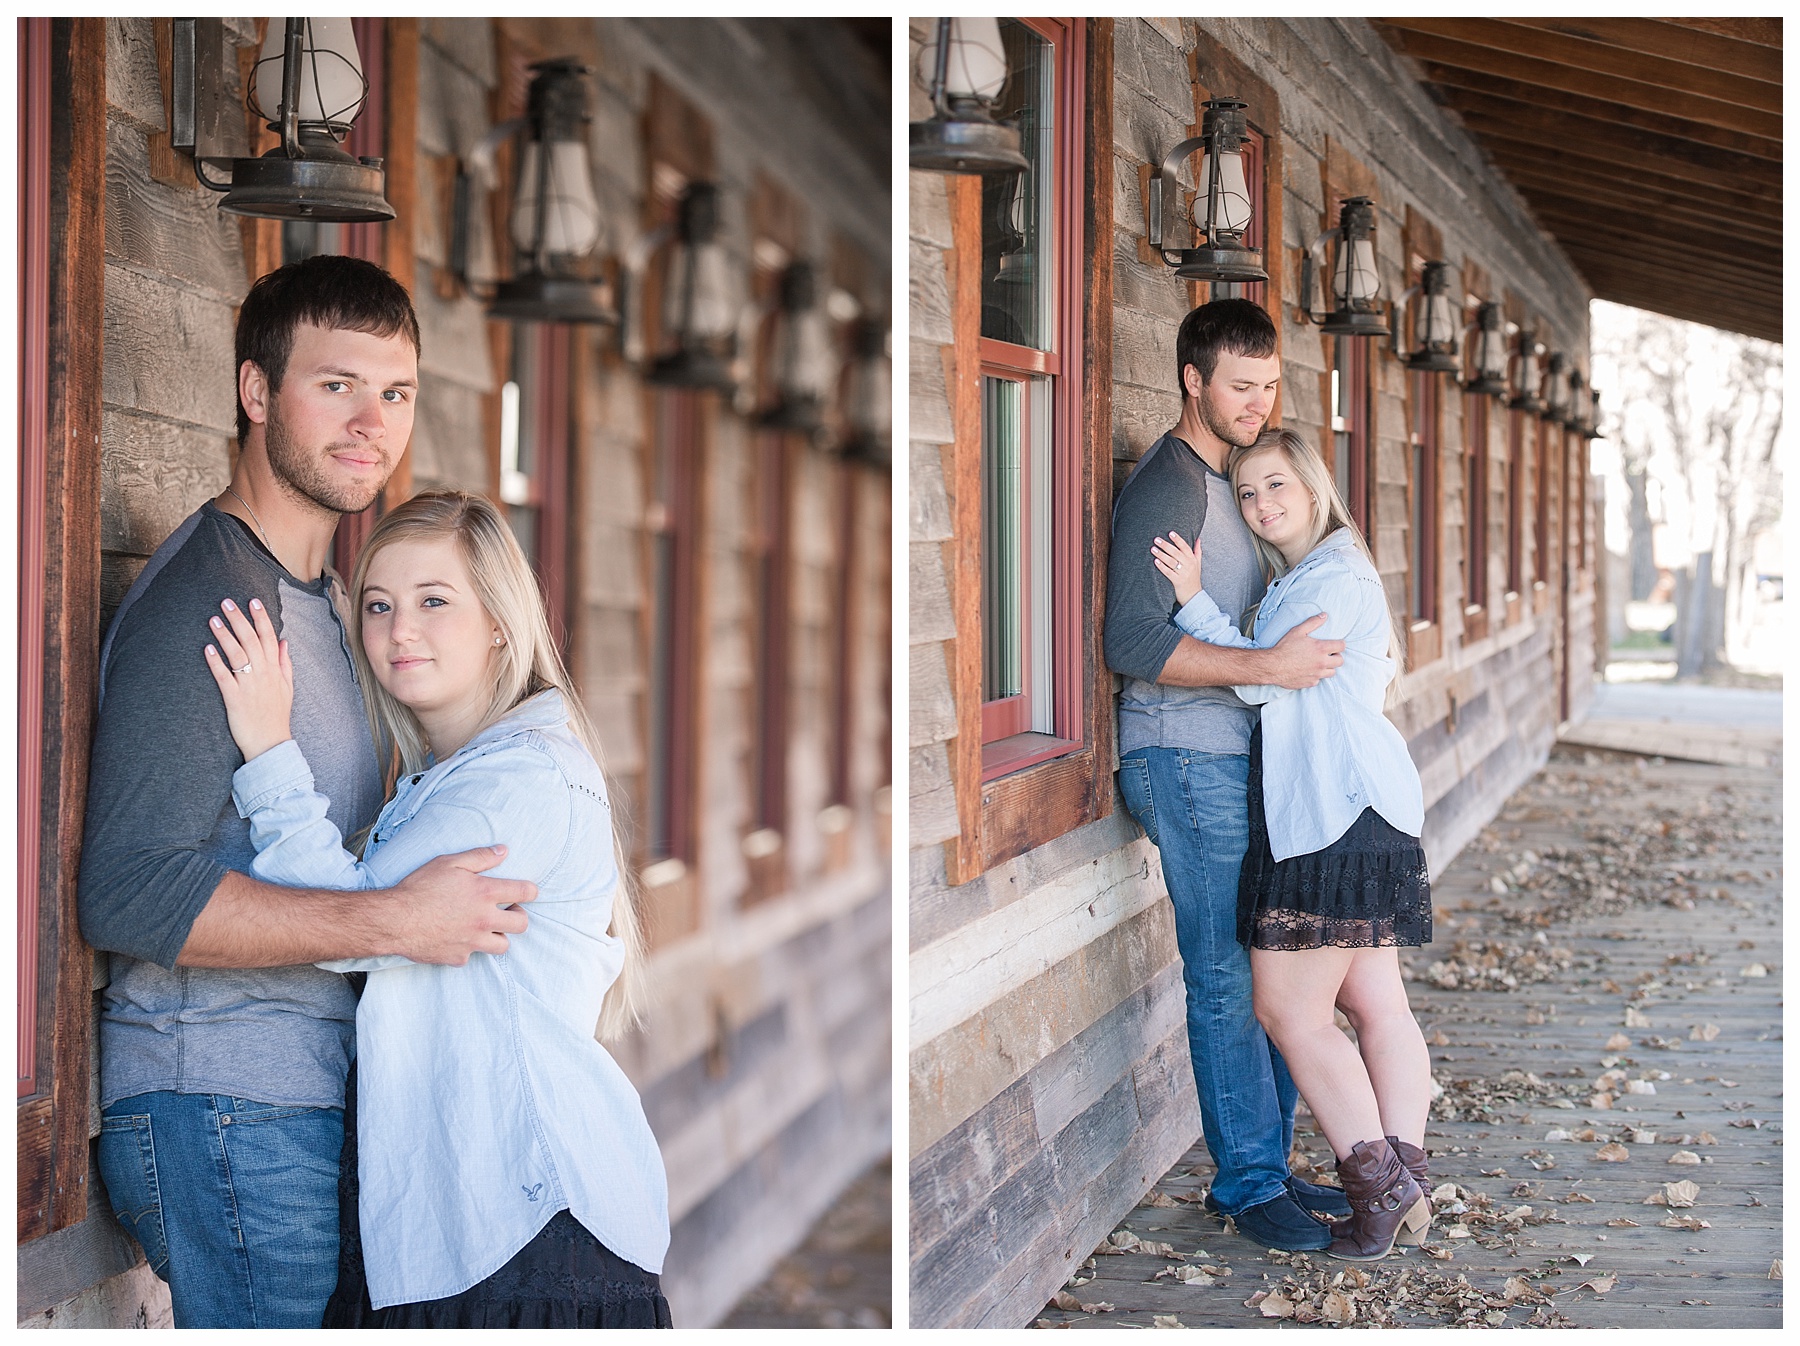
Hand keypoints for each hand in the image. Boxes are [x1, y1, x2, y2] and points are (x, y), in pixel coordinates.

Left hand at [204, 597, 293, 761]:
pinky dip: (216, 662)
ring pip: (237, 655)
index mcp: (275, 670)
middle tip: (226, 602)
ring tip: (214, 619)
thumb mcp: (287, 687)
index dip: (261, 619)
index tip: (253, 602)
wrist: (270, 743)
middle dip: (239, 620)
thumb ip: (285, 663)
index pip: (270, 638)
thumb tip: (284, 641)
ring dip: (225, 636)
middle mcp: (263, 674)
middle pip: (251, 641)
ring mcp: (249, 686)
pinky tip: (207, 649)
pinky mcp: (235, 698)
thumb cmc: (277, 715)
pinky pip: (224, 677)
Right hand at [389, 846, 536, 964]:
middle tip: (508, 911)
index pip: (524, 892)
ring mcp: (472, 942)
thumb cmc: (419, 888)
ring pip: (503, 946)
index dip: (531, 891)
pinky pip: (472, 956)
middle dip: (519, 916)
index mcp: (485, 894)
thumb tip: (503, 851)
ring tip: (487, 927)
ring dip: (499, 936)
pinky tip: (456, 938)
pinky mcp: (458, 957)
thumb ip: (480, 857)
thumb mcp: (449, 863)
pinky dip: (468, 948)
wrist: (393, 920)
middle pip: (521, 924)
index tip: (528, 891)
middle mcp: (484, 920)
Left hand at [1151, 531, 1202, 606]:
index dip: (1178, 539)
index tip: (1170, 533)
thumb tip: (1198, 539)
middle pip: (1176, 553)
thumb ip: (1197, 551)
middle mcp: (1188, 565)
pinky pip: (1168, 573)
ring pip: (1171, 562)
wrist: (1194, 595)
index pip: (1185, 547)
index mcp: (1192, 559)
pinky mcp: (1177, 581)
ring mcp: (1183, 573)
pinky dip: (1162, 567)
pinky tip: (1155, 561)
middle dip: (1166, 545)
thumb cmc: (1194, 578)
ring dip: (1161, 555)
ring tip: (1153, 549)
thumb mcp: (1198, 564)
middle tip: (1156, 539)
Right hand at [1266, 613, 1345, 688]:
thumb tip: (1324, 615)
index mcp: (1321, 649)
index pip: (1341, 646)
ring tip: (1320, 663)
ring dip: (1328, 667)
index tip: (1336, 644)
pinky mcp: (1310, 683)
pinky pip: (1319, 680)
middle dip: (1336, 657)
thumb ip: (1313, 622)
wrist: (1273, 666)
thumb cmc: (1284, 648)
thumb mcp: (1297, 631)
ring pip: (1332, 673)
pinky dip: (1316, 676)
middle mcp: (1321, 662)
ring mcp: (1317, 674)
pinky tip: (1309, 671)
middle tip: (1329, 654)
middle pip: (1340, 661)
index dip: (1340, 644)